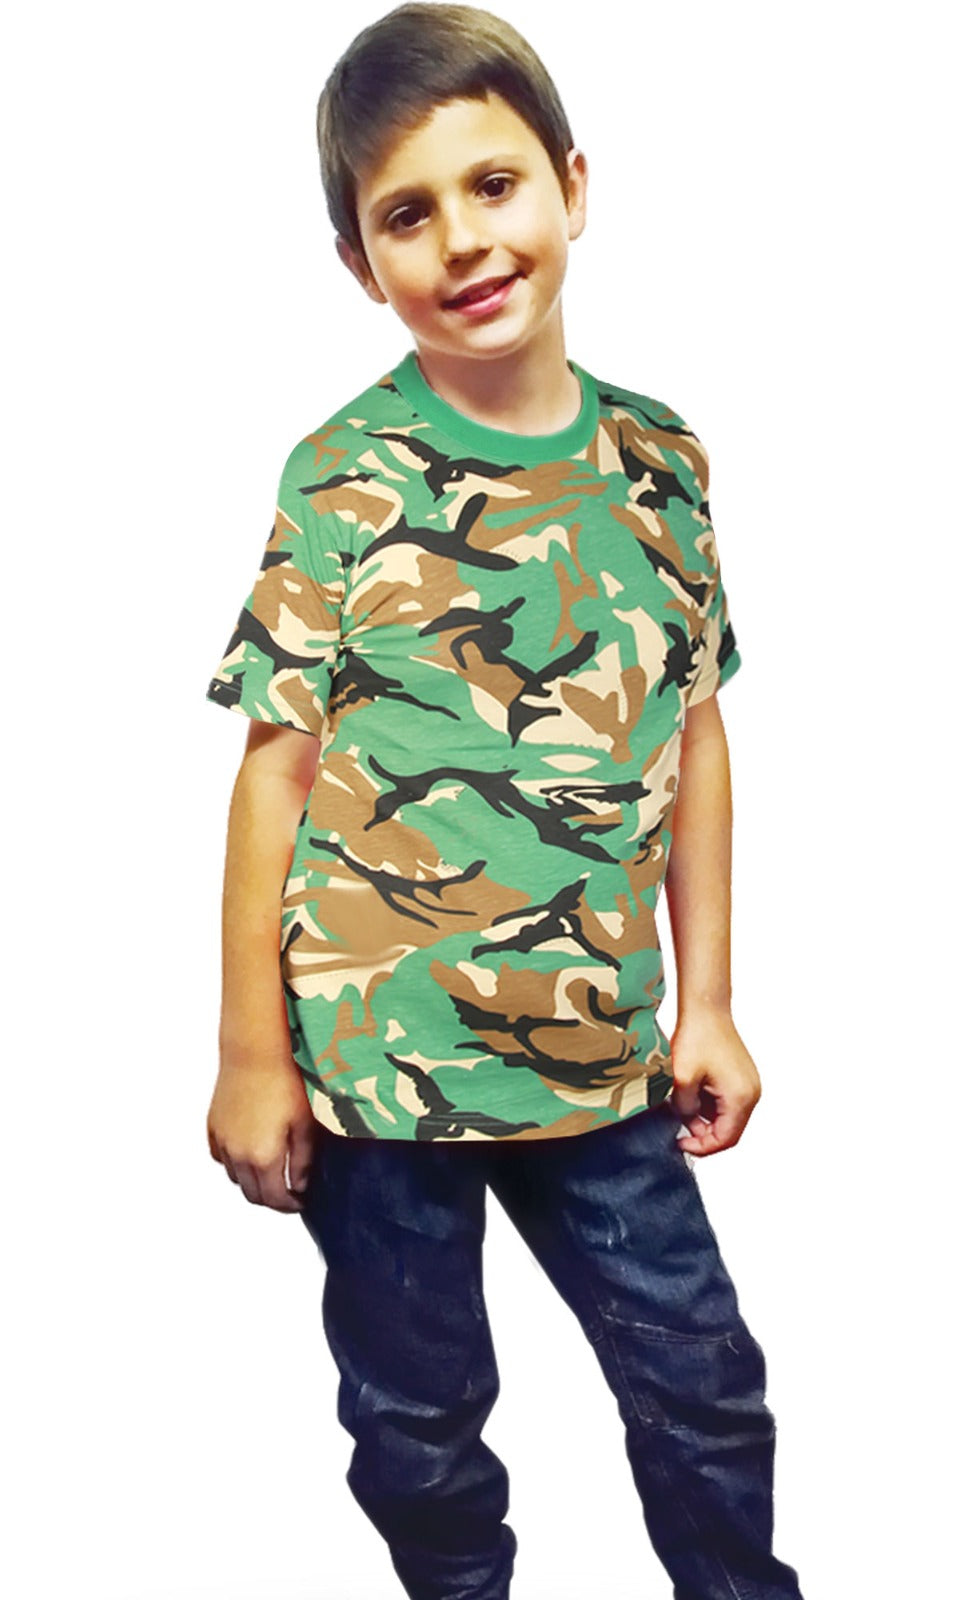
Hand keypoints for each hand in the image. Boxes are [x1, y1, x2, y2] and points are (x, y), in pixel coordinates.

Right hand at [206, 1054, 320, 1212]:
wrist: (253, 1053)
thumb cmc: (284, 1084)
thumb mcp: (304, 1125)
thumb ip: (302, 1162)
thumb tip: (298, 1186)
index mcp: (263, 1158)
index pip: (275, 1199)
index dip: (290, 1206)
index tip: (300, 1202)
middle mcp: (237, 1156)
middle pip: (253, 1195)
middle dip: (272, 1199)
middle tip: (288, 1192)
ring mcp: (222, 1142)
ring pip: (236, 1178)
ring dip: (253, 1181)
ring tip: (271, 1170)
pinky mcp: (213, 1128)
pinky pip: (221, 1158)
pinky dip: (235, 1163)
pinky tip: (249, 1152)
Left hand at [668, 1008, 761, 1156]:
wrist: (706, 1008)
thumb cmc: (699, 1036)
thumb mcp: (683, 1078)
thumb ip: (685, 1108)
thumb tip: (685, 1120)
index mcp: (741, 1097)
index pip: (726, 1139)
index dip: (702, 1147)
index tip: (682, 1145)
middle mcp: (751, 1093)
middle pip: (729, 1130)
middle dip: (703, 1133)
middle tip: (678, 1128)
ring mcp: (747, 1084)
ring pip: (726, 1117)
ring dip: (704, 1118)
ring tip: (681, 1106)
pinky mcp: (740, 1077)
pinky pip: (726, 1102)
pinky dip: (708, 1104)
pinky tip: (691, 1094)